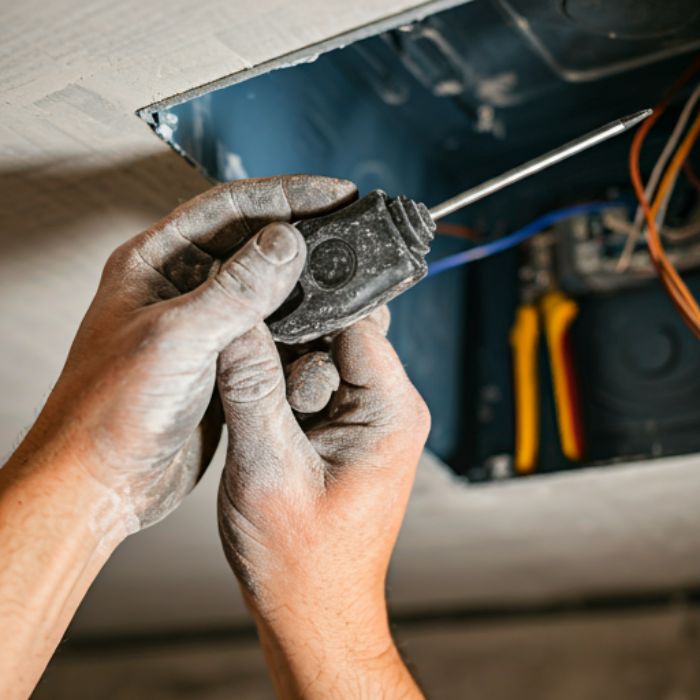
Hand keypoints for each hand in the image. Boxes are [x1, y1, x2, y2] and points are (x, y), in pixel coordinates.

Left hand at [15, 175, 355, 534]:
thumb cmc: (111, 411)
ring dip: (303, 279)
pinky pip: (268, 329)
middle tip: (349, 225)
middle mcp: (179, 286)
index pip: (226, 208)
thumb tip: (287, 243)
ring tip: (345, 273)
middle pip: (249, 241)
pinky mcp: (222, 359)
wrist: (103, 481)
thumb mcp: (177, 339)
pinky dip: (299, 323)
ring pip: (263, 287)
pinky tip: (325, 322)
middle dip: (300, 229)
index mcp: (155, 264)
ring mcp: (203, 323)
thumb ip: (236, 290)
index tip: (334, 195)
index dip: (284, 195)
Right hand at [217, 312, 429, 696]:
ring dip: (280, 373)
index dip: (302, 312)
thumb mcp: (267, 468)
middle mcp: (388, 406)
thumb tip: (235, 322)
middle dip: (288, 346)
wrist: (313, 613)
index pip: (353, 321)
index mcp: (391, 409)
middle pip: (337, 333)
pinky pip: (311, 386)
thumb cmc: (303, 563)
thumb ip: (251, 387)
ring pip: (319, 357)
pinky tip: (262, 420)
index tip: (255, 317)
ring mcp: (367, 417)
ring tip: (261, 419)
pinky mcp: (344, 430)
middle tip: (254, 383)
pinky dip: (281, 393)